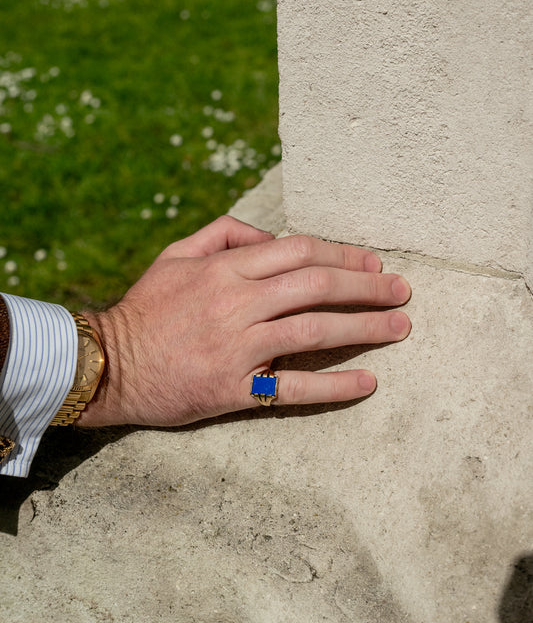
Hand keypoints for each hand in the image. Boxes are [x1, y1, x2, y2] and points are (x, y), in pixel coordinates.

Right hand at [77, 216, 410, 426]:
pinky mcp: (235, 388)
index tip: (372, 264)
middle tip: (403, 291)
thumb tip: (271, 237)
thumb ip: (223, 234)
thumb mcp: (175, 254)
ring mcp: (238, 347)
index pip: (299, 251)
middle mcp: (237, 303)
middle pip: (316, 286)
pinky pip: (294, 386)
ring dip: (365, 328)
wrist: (108, 364)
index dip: (342, 255)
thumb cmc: (147, 307)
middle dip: (367, 287)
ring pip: (314, 330)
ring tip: (400, 328)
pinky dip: (335, 385)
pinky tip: (368, 382)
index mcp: (225, 268)